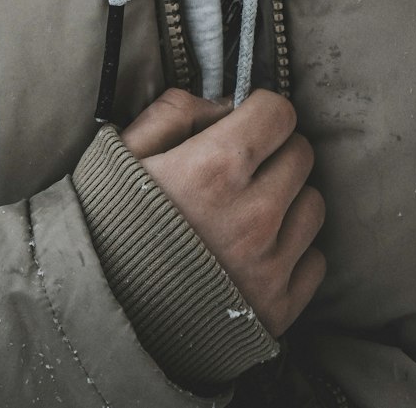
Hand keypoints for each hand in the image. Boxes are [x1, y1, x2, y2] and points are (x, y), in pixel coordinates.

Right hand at [121, 87, 325, 336]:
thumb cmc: (110, 223)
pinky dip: (293, 253)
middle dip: (276, 152)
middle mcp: (253, 214)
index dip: (260, 112)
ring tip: (250, 212)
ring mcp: (268, 265)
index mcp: (216, 167)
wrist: (101, 311)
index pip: (279, 112)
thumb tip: (227, 105)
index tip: (246, 124)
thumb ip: (176, 110)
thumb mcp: (126, 151)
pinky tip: (256, 253)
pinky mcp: (278, 307)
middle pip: (301, 155)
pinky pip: (314, 261)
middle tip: (245, 169)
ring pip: (313, 205)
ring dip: (289, 201)